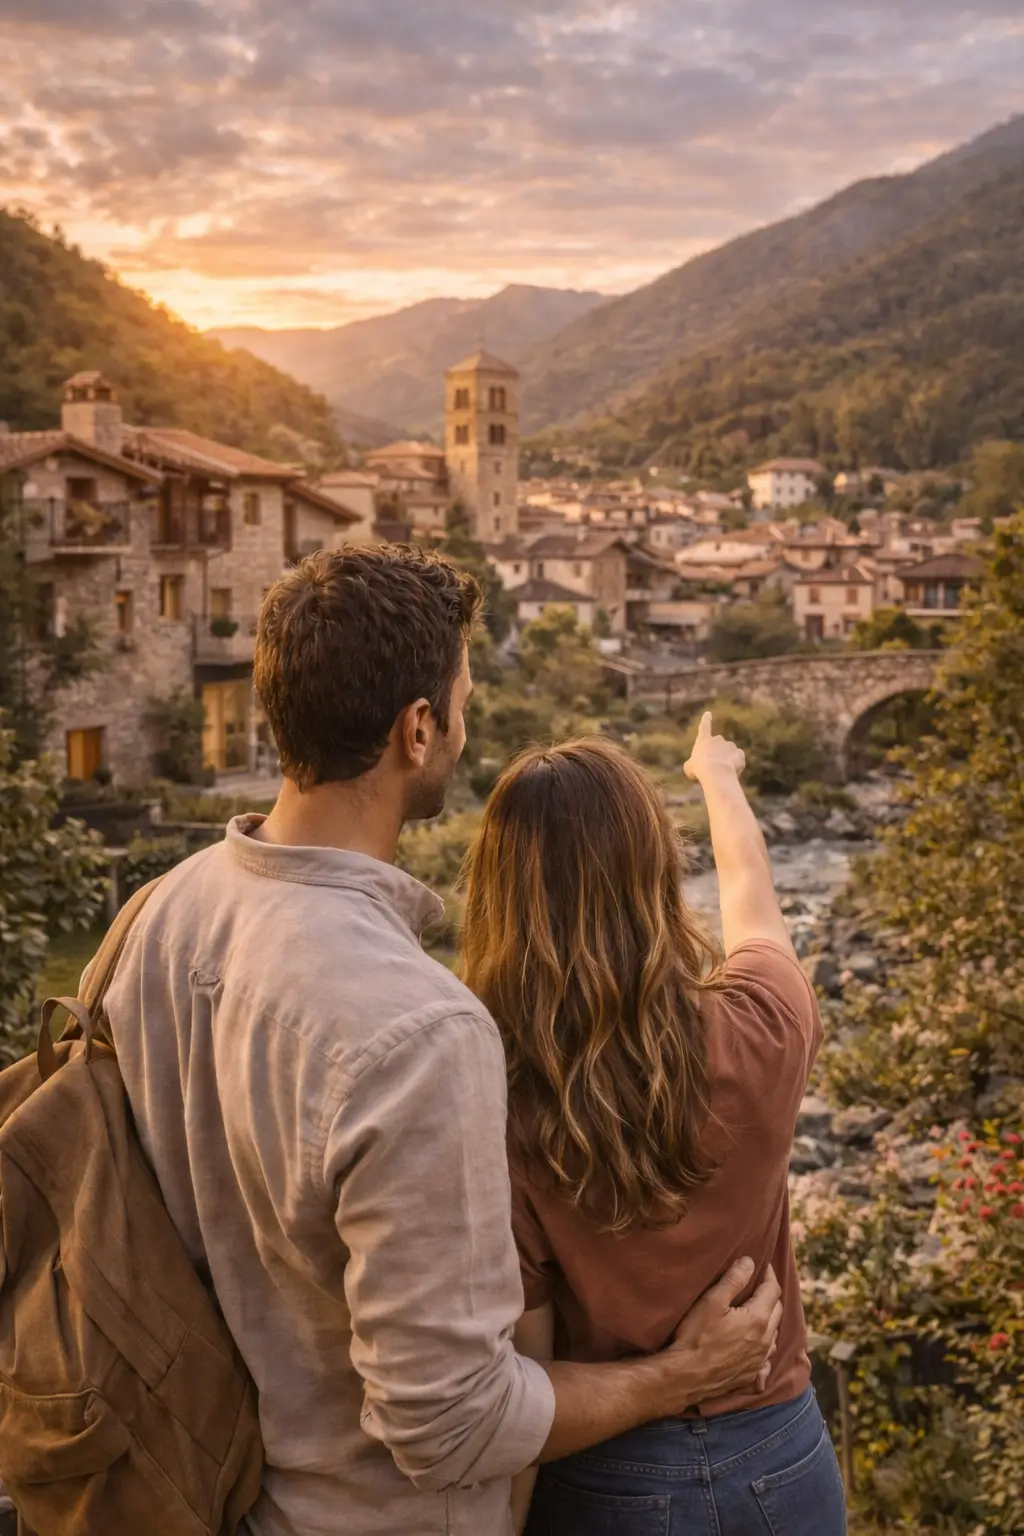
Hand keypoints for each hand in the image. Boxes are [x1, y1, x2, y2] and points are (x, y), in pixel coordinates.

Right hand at [658, 1259, 782, 1413]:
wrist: (685, 1377)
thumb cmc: (696, 1336)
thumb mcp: (711, 1301)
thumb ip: (733, 1279)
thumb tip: (750, 1262)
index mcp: (757, 1319)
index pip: (772, 1289)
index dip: (768, 1274)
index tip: (762, 1264)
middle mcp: (765, 1340)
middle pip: (777, 1310)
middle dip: (770, 1294)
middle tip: (758, 1284)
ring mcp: (759, 1361)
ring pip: (774, 1334)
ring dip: (769, 1319)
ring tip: (756, 1310)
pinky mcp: (751, 1375)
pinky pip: (767, 1357)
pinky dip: (765, 1344)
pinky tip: (755, 1343)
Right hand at [684, 711, 745, 786]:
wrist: (715, 772)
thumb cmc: (699, 770)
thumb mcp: (689, 768)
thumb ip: (693, 764)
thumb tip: (696, 766)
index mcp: (703, 740)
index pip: (704, 727)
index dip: (706, 720)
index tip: (708, 713)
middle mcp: (718, 739)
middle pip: (719, 746)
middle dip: (718, 754)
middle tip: (713, 768)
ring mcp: (730, 745)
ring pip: (729, 754)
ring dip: (726, 762)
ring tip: (721, 773)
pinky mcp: (739, 753)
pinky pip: (738, 760)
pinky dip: (735, 766)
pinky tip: (730, 772)